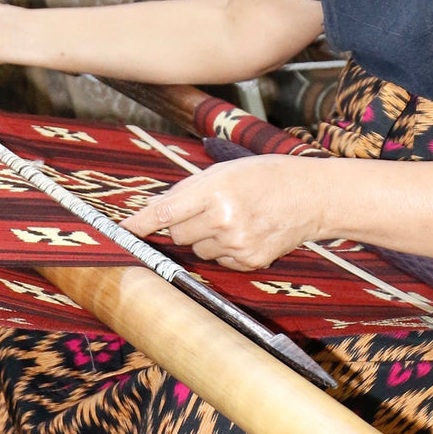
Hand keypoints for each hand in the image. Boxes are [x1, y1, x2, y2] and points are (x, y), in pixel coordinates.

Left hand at [122, 155, 325, 269]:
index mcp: (215, 190)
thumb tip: (152, 211)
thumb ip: (185, 191)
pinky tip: (245, 233)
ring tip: (232, 219)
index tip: (120, 233)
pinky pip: (218, 261)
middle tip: (206, 210)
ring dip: (204, 237)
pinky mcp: (249, 261)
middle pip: (177, 234)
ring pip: (196, 250)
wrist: (312, 197)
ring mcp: (237, 244)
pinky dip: (224, 250)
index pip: (165, 213)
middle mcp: (224, 219)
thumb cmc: (265, 177)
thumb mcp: (224, 171)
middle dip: (183, 224)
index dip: (139, 224)